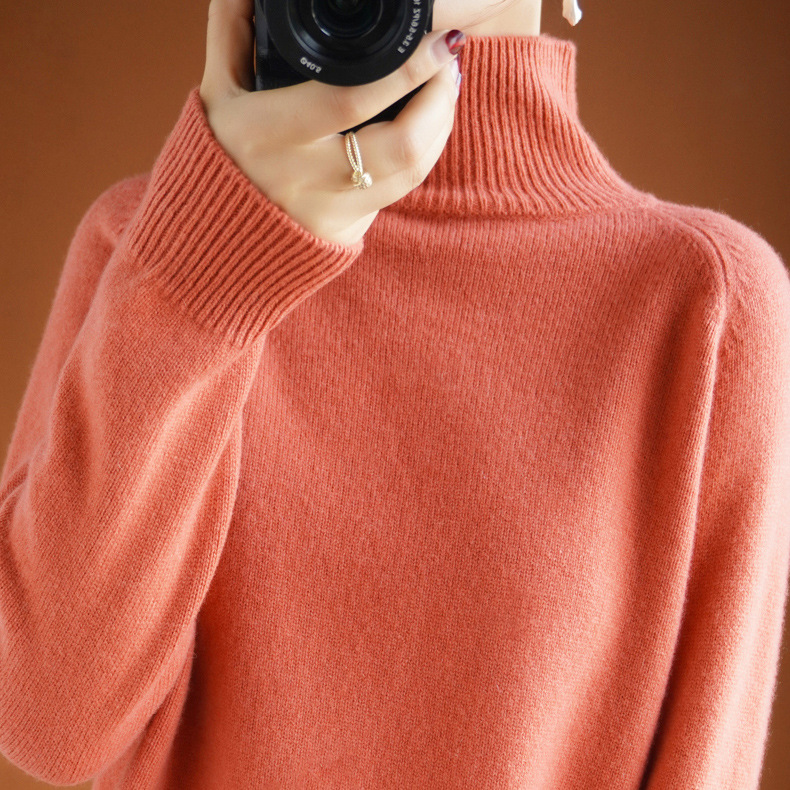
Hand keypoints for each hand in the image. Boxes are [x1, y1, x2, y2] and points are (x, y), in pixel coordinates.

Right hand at [199, 0, 462, 246]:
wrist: (213, 246)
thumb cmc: (215, 161)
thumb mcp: (216, 94)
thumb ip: (232, 33)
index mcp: (268, 134)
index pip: (351, 100)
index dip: (405, 71)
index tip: (436, 41)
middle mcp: (305, 178)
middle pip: (401, 144)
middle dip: (439, 98)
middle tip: (449, 60)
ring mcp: (331, 211)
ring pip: (411, 170)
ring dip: (440, 125)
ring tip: (446, 85)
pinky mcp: (348, 231)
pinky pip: (402, 190)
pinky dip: (425, 152)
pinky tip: (429, 124)